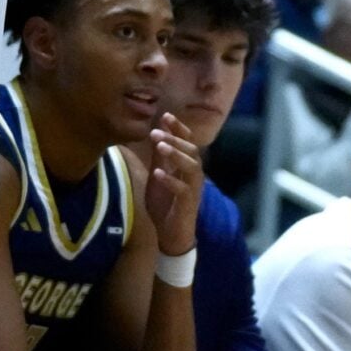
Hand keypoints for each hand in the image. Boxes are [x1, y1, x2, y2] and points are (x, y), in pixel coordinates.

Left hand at [144, 114, 202, 256]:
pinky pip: (182, 189)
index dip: (178, 128)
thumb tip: (156, 134)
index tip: (166, 115)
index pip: (187, 142)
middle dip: (174, 139)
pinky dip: (170, 180)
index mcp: (187, 166)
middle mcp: (194, 174)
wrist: (171, 234)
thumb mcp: (158, 176)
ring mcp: (193, 188)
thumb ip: (159, 158)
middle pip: (191, 151)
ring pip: (191, 167)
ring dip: (176, 155)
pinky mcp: (188, 203)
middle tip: (156, 131)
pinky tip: (157, 173)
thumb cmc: (166, 204)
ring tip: (160, 146)